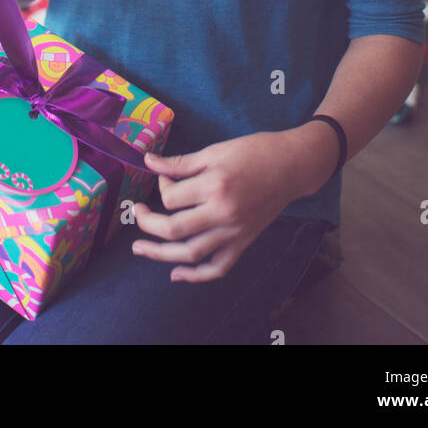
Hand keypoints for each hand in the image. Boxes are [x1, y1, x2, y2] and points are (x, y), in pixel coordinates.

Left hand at [131, 131, 312, 281]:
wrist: (291, 166)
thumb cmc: (254, 151)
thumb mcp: (215, 151)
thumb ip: (180, 162)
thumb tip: (148, 162)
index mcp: (215, 186)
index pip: (172, 198)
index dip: (161, 186)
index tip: (164, 177)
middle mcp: (223, 214)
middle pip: (174, 230)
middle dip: (148, 223)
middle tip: (136, 213)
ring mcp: (234, 232)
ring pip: (191, 253)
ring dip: (161, 254)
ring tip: (140, 249)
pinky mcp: (244, 242)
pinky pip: (218, 267)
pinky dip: (197, 276)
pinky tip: (176, 274)